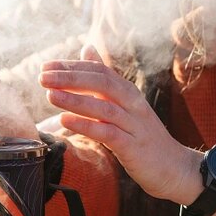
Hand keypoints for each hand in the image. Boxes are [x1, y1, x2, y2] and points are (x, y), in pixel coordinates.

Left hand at [39, 45, 203, 204]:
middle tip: (42, 77)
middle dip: (70, 78)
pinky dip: (86, 125)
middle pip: (101, 82)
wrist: (172, 167)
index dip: (72, 67)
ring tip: (50, 95)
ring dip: (75, 100)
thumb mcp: (123, 105)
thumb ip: (105, 79)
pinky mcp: (133, 147)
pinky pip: (107, 133)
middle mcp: (132, 103)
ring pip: (103, 107)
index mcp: (127, 91)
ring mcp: (134, 124)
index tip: (46, 66)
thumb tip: (87, 49)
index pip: (98, 70)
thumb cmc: (142, 137)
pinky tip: (65, 121)